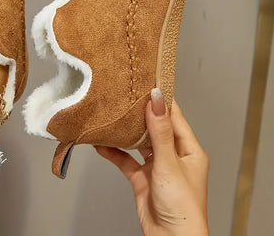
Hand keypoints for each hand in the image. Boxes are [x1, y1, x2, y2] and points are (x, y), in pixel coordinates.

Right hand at [95, 88, 208, 235]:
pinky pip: (126, 161)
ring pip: (139, 143)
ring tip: (113, 117)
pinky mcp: (142, 179)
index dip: (161, 100)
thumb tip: (157, 100)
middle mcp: (174, 156)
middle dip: (140, 113)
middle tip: (125, 96)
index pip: (174, 117)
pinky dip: (114, 153)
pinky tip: (102, 145)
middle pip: (155, 127)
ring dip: (126, 133)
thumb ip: (160, 131)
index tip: (147, 83)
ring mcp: (157, 167)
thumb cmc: (182, 207)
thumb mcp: (169, 163)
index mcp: (189, 150)